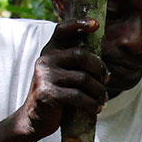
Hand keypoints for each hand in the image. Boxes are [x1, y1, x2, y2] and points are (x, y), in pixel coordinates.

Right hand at [17, 19, 106, 138]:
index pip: (63, 30)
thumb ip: (76, 64)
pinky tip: (96, 108)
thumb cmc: (56, 93)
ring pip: (83, 78)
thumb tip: (105, 66)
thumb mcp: (63, 73)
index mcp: (51, 51)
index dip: (79, 24)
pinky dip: (91, 103)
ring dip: (98, 90)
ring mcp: (45, 76)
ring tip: (103, 98)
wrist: (35, 118)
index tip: (96, 24)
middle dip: (99, 69)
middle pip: (81, 55)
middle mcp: (46, 60)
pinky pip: (78, 96)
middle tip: (107, 80)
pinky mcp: (47, 94)